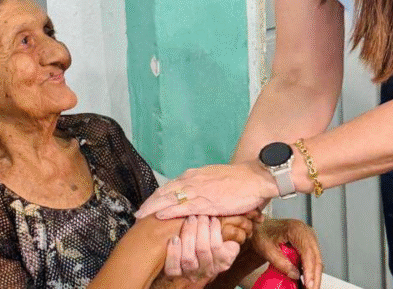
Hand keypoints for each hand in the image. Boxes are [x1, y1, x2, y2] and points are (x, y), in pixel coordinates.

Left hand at [135, 162, 276, 219]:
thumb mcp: (215, 182)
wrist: (255, 179)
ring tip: (140, 216)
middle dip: (150, 203)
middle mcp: (192, 180)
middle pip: (164, 192)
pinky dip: (169, 211)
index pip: (169, 186)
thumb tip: (194, 198)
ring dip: (153, 207)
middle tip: (137, 213)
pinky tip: (158, 216)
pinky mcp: (206, 201)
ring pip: (169, 198)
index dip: (156, 196)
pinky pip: (183, 207)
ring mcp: (198, 190)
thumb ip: (202, 188)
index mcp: (194, 176)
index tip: (147, 205)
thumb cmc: (239, 182)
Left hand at [164, 211, 262, 279]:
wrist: (191, 273)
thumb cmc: (210, 250)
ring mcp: (191, 273)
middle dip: (200, 229)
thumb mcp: (225, 244)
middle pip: (203, 249)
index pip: (219, 249)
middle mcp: (207, 270)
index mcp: (221, 262)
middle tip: (199, 215)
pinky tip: (173, 238)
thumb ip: (233, 233)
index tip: (213, 219)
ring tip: (189, 220)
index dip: (215, 232)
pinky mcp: (176, 275)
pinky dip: (173, 252)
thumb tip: (252, 216)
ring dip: (188, 235)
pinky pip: (173, 266)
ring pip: (188, 257)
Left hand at [251, 218, 321, 288]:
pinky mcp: (308, 243)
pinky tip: (307, 281)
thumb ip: (281, 262)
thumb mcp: (267, 250)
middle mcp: (306, 232)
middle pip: (316, 257)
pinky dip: (311, 271)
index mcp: (296, 229)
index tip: (309, 284)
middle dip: (314, 277)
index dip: (309, 270)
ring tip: (309, 288)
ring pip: (317, 260)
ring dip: (314, 275)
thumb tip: (296, 275)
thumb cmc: (262, 234)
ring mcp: (309, 237)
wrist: (260, 228)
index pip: (307, 252)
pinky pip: (313, 259)